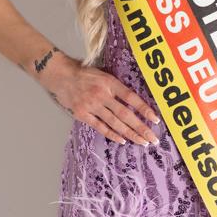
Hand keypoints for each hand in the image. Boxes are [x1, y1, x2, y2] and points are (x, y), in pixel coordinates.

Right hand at [40, 52, 159, 145]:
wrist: (61, 76)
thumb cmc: (84, 74)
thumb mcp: (103, 74)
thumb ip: (117, 87)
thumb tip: (136, 100)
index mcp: (110, 83)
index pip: (131, 98)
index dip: (145, 109)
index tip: (156, 119)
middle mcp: (102, 94)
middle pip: (125, 114)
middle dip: (141, 128)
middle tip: (152, 138)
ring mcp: (92, 105)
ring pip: (115, 123)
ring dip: (130, 134)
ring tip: (142, 142)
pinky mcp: (82, 114)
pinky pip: (101, 127)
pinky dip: (112, 134)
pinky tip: (123, 140)